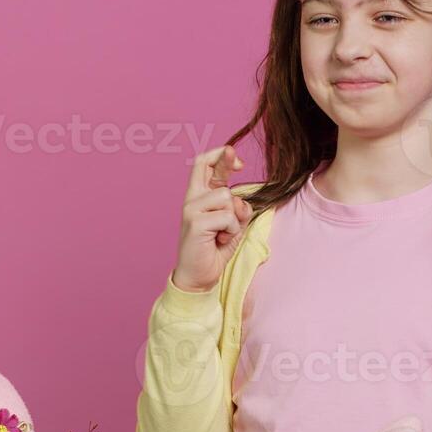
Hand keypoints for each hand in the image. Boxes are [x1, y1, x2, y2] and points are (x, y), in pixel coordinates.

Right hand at [171, 145, 253, 293]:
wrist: (199, 277)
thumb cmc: (215, 249)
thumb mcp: (232, 224)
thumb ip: (236, 207)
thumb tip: (240, 199)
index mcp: (198, 196)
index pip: (203, 164)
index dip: (221, 155)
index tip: (238, 161)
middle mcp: (191, 199)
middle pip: (210, 168)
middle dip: (227, 164)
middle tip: (237, 174)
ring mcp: (191, 209)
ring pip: (227, 197)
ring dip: (234, 219)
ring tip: (223, 234)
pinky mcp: (196, 222)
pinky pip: (228, 217)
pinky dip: (232, 231)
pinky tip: (219, 241)